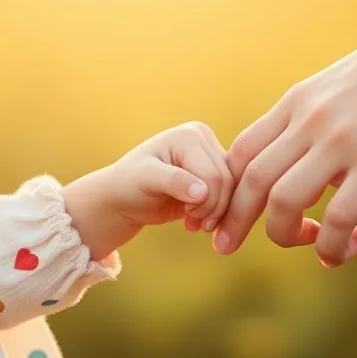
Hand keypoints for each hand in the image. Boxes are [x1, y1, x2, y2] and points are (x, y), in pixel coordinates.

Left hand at [63, 122, 232, 258]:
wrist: (123, 197)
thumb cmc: (129, 184)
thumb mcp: (145, 180)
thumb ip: (174, 182)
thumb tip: (202, 192)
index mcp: (192, 135)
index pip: (215, 174)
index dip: (206, 201)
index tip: (185, 213)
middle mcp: (205, 141)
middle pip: (228, 183)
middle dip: (212, 209)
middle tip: (191, 222)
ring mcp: (211, 157)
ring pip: (233, 191)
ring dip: (215, 213)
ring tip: (192, 222)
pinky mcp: (213, 174)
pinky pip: (230, 196)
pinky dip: (216, 214)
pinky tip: (196, 220)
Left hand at [209, 36, 356, 266]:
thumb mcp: (335, 89)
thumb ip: (310, 124)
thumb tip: (300, 167)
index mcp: (297, 104)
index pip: (241, 152)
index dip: (225, 190)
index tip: (222, 215)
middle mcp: (310, 123)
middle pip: (252, 180)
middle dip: (234, 220)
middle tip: (226, 246)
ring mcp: (343, 143)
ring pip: (284, 201)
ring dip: (283, 234)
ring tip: (306, 243)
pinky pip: (339, 218)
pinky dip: (331, 246)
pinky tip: (337, 253)